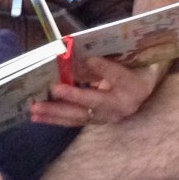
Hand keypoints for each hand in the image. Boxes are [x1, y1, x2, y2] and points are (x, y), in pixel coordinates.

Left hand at [30, 56, 160, 126]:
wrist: (143, 87)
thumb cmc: (132, 67)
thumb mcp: (124, 59)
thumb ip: (103, 60)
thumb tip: (79, 59)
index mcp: (134, 87)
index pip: (118, 77)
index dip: (103, 68)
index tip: (88, 59)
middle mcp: (122, 107)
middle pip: (93, 104)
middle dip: (70, 98)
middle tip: (52, 90)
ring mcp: (108, 117)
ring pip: (79, 117)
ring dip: (55, 113)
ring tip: (35, 109)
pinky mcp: (95, 120)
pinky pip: (74, 121)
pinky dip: (54, 118)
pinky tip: (37, 116)